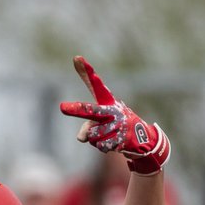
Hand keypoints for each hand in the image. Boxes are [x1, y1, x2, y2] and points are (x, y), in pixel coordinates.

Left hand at [59, 56, 169, 174]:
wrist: (142, 139)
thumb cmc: (115, 125)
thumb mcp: (100, 122)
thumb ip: (86, 127)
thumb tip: (81, 138)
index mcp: (107, 101)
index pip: (95, 85)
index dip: (86, 72)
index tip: (78, 58)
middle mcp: (112, 110)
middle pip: (90, 110)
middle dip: (77, 109)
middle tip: (62, 107)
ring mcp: (118, 124)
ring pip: (92, 136)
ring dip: (96, 140)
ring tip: (109, 135)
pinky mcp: (122, 138)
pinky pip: (100, 146)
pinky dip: (104, 147)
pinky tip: (114, 142)